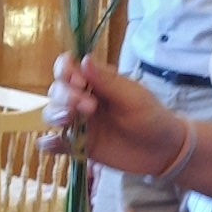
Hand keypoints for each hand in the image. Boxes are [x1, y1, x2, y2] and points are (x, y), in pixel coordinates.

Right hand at [42, 54, 183, 175]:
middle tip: (89, 107)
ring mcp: (79, 123)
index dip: (66, 71)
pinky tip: (52, 142)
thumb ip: (107, 81)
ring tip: (69, 120)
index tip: (79, 81)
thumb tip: (84, 59)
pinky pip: (55, 144)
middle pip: (56, 90)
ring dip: (55, 114)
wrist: (163, 152)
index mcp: (95, 82)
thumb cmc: (151, 117)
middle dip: (65, 95)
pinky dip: (48, 143)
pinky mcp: (78, 146)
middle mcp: (81, 99)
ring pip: (52, 113)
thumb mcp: (133, 96)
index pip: (68, 68)